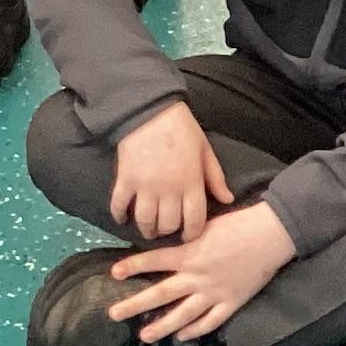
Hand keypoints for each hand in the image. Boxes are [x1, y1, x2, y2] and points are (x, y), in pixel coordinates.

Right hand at [108, 102, 231, 245]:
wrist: (150, 110)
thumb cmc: (182, 129)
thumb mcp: (205, 151)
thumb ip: (215, 178)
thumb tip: (227, 200)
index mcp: (191, 183)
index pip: (194, 221)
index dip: (192, 234)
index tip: (188, 235)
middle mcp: (168, 190)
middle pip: (168, 224)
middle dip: (168, 231)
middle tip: (166, 229)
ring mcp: (145, 186)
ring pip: (145, 220)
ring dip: (146, 230)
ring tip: (148, 230)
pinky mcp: (125, 179)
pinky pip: (119, 205)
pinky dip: (119, 215)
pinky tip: (122, 218)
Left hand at [108, 201, 294, 344]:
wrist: (272, 234)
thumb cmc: (239, 224)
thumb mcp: (206, 225)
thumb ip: (186, 240)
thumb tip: (168, 246)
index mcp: (190, 253)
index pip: (154, 260)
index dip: (133, 266)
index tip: (114, 273)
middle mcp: (197, 275)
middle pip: (161, 293)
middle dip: (135, 304)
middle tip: (114, 314)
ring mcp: (214, 292)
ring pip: (183, 314)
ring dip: (162, 326)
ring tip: (144, 335)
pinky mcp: (231, 302)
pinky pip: (210, 321)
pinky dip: (195, 330)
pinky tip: (182, 336)